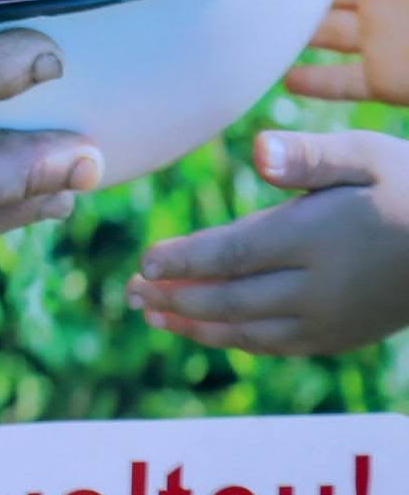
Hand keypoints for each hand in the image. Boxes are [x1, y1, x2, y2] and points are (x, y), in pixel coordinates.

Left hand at [130, 129, 408, 354]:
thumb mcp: (365, 156)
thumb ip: (307, 156)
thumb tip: (258, 149)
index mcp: (315, 238)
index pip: (232, 256)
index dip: (183, 262)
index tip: (143, 264)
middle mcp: (319, 288)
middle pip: (230, 300)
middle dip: (175, 298)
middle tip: (129, 293)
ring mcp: (331, 320)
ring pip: (248, 331)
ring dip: (194, 325)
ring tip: (150, 315)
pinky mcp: (341, 337)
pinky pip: (276, 345)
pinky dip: (234, 340)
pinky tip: (204, 330)